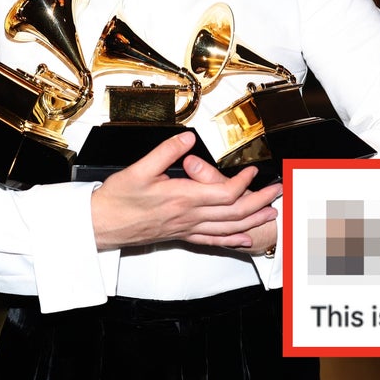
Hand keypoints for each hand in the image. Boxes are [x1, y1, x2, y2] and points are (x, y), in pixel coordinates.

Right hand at [90, 132, 281, 250]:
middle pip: (234, 212)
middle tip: (278, 191)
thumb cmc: (117, 200)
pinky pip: (212, 241)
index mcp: (182, 198)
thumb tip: (187, 138)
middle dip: (260, 201)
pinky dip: (232, 240)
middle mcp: (189, 216)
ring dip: (253, 221)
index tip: (253, 171)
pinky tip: (245, 240)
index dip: (244, 183)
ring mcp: (186, 229)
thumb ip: (166, 152)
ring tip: (272, 213)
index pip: (224, 193)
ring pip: (228, 228)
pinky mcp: (181, 236)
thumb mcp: (139, 169)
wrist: (100, 226)